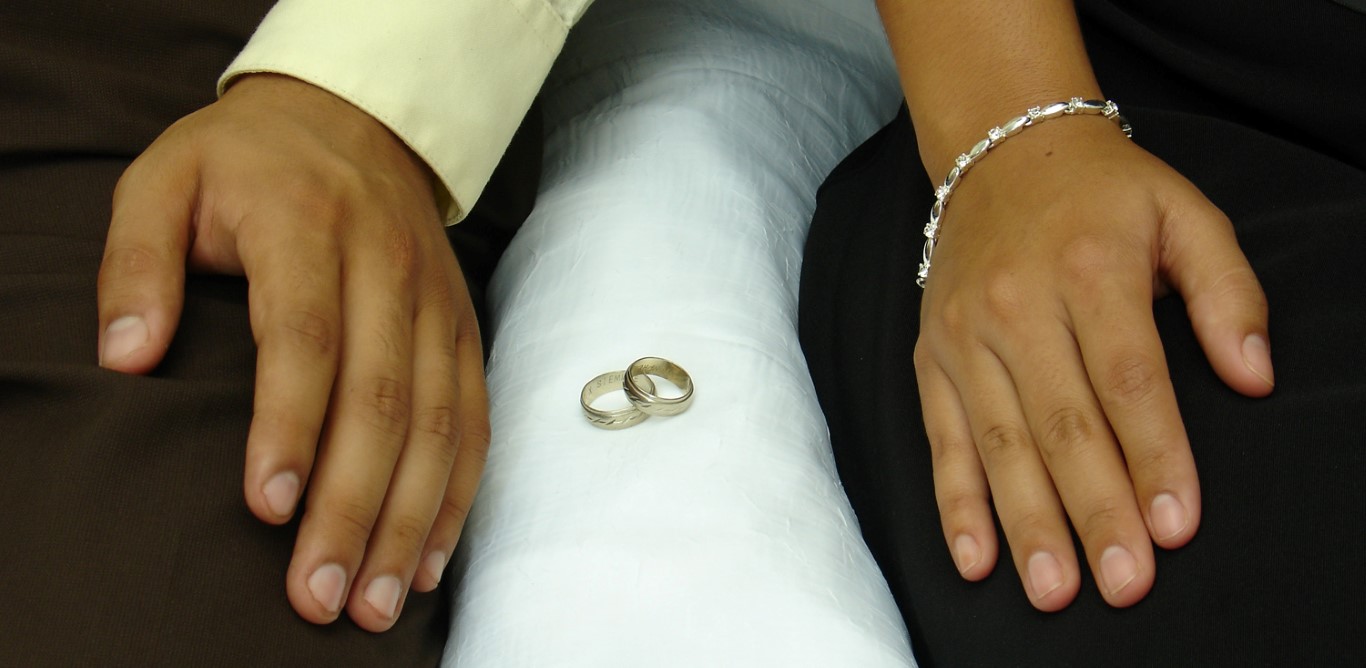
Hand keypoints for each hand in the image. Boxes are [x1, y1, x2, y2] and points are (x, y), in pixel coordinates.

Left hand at [96, 75, 489, 630]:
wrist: (356, 121)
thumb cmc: (249, 162)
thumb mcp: (165, 180)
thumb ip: (138, 261)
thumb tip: (127, 359)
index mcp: (309, 227)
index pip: (307, 337)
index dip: (292, 426)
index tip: (267, 508)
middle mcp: (388, 268)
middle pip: (383, 399)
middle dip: (353, 505)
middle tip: (318, 594)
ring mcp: (436, 303)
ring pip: (439, 423)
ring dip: (409, 519)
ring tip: (372, 600)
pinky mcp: (463, 330)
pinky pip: (474, 420)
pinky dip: (455, 495)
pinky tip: (425, 559)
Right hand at [913, 117, 1272, 609]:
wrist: (997, 152)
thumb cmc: (1102, 194)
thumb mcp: (1184, 214)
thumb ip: (1228, 292)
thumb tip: (1255, 378)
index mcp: (1088, 269)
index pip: (1127, 378)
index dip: (1154, 454)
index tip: (1176, 525)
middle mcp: (1017, 306)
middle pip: (1062, 423)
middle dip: (1095, 509)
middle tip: (1124, 582)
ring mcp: (965, 336)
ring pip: (1000, 442)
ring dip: (1028, 521)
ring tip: (1055, 589)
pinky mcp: (932, 358)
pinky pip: (943, 438)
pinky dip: (956, 502)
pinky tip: (976, 559)